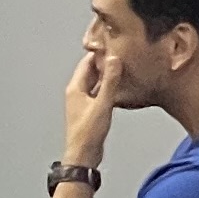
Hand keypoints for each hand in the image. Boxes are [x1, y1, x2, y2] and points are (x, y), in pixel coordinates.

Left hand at [59, 47, 117, 163]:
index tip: (112, 43)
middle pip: (91, 70)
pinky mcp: (90, 109)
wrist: (83, 154)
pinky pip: (99, 91)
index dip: (99, 52)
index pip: (86, 63)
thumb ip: (110, 81)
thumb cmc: (88, 133)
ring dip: (107, 74)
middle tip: (121, 51)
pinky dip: (108, 86)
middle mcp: (76, 93)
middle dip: (104, 61)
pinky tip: (120, 85)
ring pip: (96, 81)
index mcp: (75, 88)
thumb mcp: (102, 103)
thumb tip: (113, 59)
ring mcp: (83, 101)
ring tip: (123, 64)